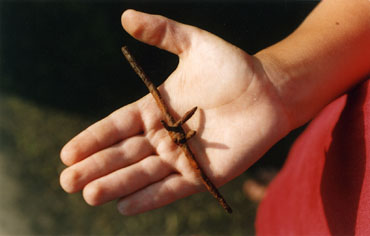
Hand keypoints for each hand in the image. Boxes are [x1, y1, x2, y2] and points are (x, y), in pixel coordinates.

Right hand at [59, 10, 290, 214]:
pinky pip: (172, 188)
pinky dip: (149, 198)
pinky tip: (125, 207)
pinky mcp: (203, 173)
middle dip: (96, 167)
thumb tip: (125, 16)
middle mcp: (164, 135)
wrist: (269, 90)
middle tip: (67, 182)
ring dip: (116, 185)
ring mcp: (182, 155)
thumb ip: (161, 32)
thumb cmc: (233, 67)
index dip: (93, 139)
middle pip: (124, 154)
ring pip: (143, 174)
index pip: (117, 126)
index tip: (68, 154)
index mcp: (156, 108)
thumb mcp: (193, 43)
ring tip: (89, 195)